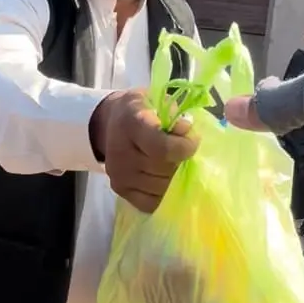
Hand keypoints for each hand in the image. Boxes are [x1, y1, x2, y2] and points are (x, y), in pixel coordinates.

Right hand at [90, 89, 198, 212]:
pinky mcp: (119, 190)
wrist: (111, 122)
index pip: (162, 148)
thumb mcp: (158, 100)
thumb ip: (175, 113)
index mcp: (131, 123)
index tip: (193, 139)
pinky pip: (151, 202)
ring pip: (162, 188)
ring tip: (173, 163)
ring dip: (175, 178)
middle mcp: (121, 152)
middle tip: (182, 151)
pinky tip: (164, 178)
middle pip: (164, 169)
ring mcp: (119, 174)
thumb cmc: (143, 109)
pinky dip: (164, 193)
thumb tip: (186, 131)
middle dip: (181, 161)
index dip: (184, 147)